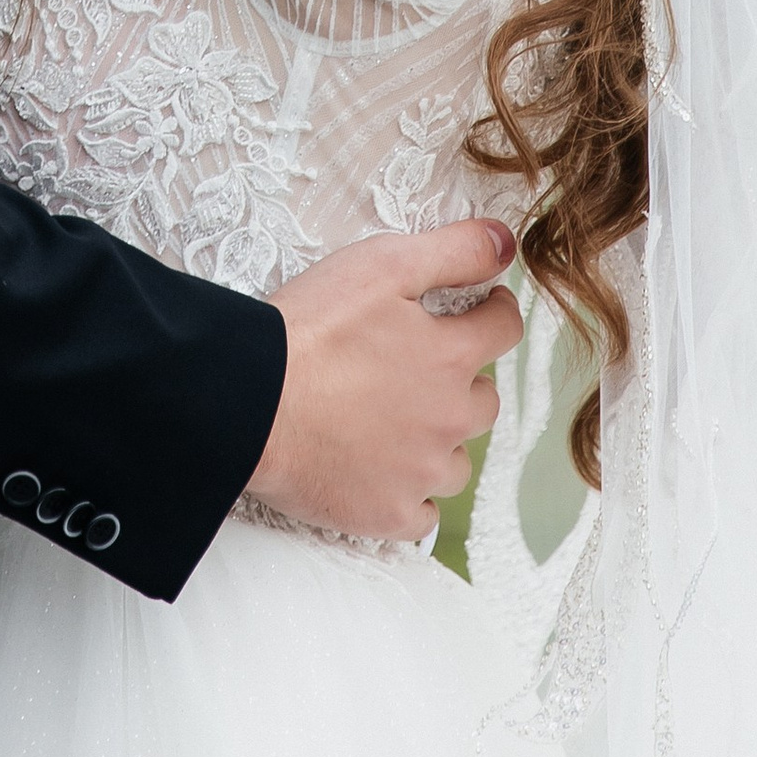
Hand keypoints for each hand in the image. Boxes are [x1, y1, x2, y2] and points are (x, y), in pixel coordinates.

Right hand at [246, 218, 521, 543]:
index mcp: (450, 357)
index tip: (479, 306)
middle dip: (462, 380)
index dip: (492, 311)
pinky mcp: (387, 514)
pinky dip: (409, 495)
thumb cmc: (310, 330)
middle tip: (416, 367)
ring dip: (438, 441)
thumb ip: (454, 251)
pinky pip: (422, 514)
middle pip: (484, 401)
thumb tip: (506, 241)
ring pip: (456, 461)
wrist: (250, 403)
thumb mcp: (383, 264)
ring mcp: (420, 474)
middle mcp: (449, 420)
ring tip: (394, 423)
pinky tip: (382, 473)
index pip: (503, 329)